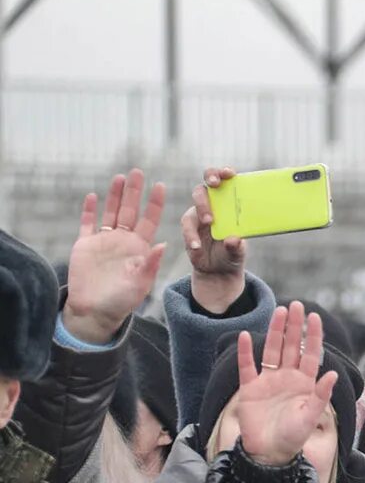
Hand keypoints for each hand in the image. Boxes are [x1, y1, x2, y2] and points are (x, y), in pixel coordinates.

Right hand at [63, 169, 167, 345]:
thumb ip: (150, 264)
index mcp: (140, 249)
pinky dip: (88, 210)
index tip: (160, 185)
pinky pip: (87, 223)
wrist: (95, 311)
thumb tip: (163, 244)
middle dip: (134, 192)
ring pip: (110, 212)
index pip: (149, 220)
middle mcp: (123, 241)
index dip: (154, 204)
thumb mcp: (141, 283)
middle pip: (130, 211)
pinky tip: (92, 196)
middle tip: (138, 171)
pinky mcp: (84, 245)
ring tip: (120, 177)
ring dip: (115, 196)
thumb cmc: (122, 301)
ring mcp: (104, 241)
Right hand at [180, 168, 247, 313]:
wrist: (218, 269)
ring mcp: (197, 215)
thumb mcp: (238, 252)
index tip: (230, 173)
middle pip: (206, 186)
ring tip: (209, 221)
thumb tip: (234, 239)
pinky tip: (197, 246)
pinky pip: (187, 227)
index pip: (224, 182)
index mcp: (227, 204)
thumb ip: (236, 246)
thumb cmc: (231, 252)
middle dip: (210, 180)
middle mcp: (211, 205)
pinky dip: (191, 236)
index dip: (224, 173)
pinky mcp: (188, 227)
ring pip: (195, 203)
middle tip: (214, 184)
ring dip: (202, 207)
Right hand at [231, 302, 338, 465]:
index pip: (310, 354)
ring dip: (274, 332)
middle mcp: (287, 378)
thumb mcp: (310, 416)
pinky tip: (245, 336)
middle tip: (295, 305)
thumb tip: (332, 373)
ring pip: (271, 350)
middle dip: (293, 326)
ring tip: (278, 312)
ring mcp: (268, 381)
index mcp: (305, 383)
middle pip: (291, 346)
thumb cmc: (293, 437)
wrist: (269, 453)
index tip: (314, 317)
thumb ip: (321, 395)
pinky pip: (247, 366)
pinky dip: (245, 352)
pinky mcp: (250, 388)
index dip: (312, 336)